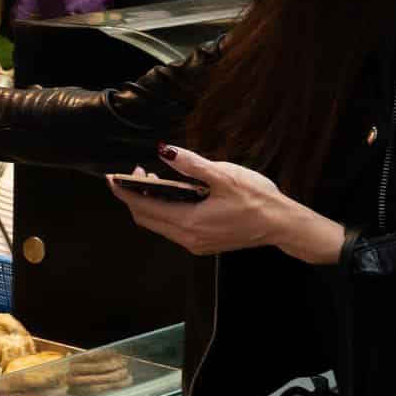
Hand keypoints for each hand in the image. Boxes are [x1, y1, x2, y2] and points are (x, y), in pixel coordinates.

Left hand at [108, 145, 344, 264]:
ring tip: (152, 179)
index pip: (143, 207)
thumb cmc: (258, 199)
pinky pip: (173, 228)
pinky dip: (165, 211)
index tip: (112, 177)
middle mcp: (188, 238)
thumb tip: (164, 152)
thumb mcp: (224, 175)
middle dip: (134, 196)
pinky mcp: (203, 244)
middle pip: (146, 219)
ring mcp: (195, 244)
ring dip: (150, 204)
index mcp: (189, 222)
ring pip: (158, 225)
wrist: (282, 225)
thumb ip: (191, 165)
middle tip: (134, 173)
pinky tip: (172, 194)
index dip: (124, 192)